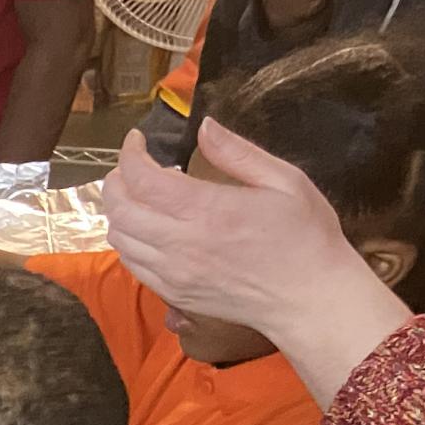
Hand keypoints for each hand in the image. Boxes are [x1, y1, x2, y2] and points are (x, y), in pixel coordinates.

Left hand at [103, 121, 357, 328]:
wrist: (308, 297)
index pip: (143, 179)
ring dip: (119, 211)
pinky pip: (132, 264)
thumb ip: (237, 153)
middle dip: (116, 181)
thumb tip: (204, 127)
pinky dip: (129, 240)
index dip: (131, 155)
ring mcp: (174, 273)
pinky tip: (148, 227)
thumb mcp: (285, 181)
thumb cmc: (306, 236)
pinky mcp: (173, 294)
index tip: (136, 140)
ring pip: (120, 239)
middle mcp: (182, 244)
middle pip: (120, 209)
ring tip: (138, 195)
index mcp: (209, 211)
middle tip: (131, 166)